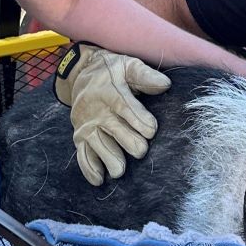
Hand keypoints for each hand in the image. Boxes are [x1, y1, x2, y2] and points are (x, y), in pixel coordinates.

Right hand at [55, 44, 171, 185]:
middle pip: (117, 133)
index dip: (141, 122)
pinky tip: (99, 180)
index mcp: (112, 93)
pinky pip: (83, 155)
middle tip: (140, 150)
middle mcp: (98, 112)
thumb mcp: (128, 65)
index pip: (127, 110)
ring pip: (100, 147)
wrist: (80, 73)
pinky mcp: (80, 137)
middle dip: (131, 144)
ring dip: (111, 160)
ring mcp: (88, 126)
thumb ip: (145, 75)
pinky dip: (90, 169)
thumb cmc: (111, 71)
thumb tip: (165, 84)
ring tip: (120, 171)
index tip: (151, 130)